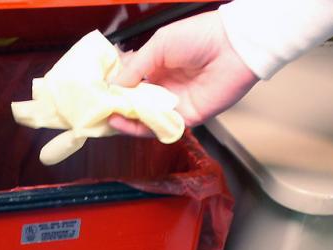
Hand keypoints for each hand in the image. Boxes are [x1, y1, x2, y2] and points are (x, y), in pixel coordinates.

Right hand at [109, 11, 258, 134]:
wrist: (234, 46)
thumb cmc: (200, 37)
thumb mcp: (159, 44)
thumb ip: (136, 66)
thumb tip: (115, 85)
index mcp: (157, 67)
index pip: (129, 83)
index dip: (114, 89)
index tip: (97, 93)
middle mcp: (164, 87)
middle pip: (134, 104)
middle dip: (116, 107)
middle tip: (98, 110)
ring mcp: (174, 104)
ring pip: (145, 119)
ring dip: (125, 121)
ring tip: (108, 118)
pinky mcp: (186, 118)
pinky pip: (160, 127)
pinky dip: (141, 128)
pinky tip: (125, 123)